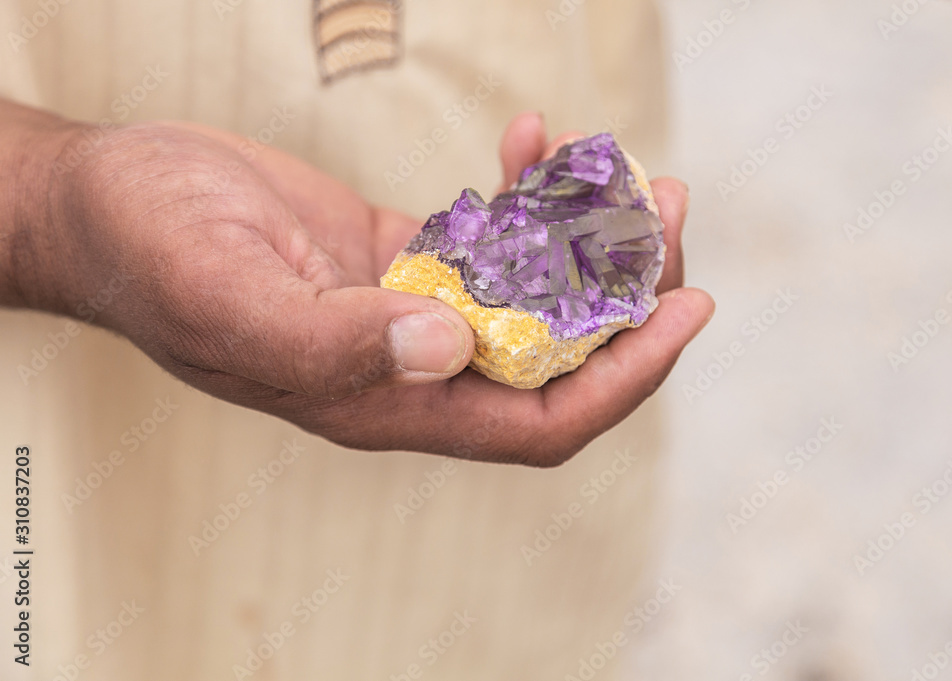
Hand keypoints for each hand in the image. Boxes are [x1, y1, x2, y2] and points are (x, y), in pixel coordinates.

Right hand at [26, 110, 711, 464]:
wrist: (108, 204)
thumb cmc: (153, 253)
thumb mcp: (232, 297)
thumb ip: (334, 342)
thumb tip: (451, 352)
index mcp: (384, 403)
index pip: (538, 420)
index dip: (622, 378)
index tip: (688, 310)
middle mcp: (412, 369)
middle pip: (557, 356)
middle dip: (627, 292)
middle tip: (667, 206)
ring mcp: (409, 312)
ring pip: (533, 295)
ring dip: (589, 238)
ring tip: (627, 169)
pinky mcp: (399, 257)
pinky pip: (488, 238)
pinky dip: (522, 196)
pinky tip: (531, 142)